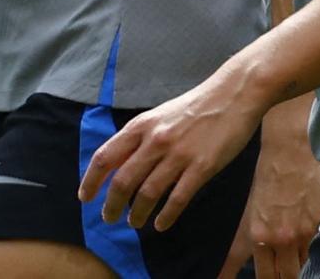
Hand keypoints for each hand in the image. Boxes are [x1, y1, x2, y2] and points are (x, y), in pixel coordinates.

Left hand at [79, 69, 268, 233]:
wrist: (233, 94)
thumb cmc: (195, 106)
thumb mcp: (160, 115)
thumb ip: (140, 138)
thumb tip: (118, 164)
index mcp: (142, 126)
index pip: (105, 158)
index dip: (91, 181)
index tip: (85, 198)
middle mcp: (156, 140)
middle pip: (123, 182)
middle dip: (112, 206)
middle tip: (109, 218)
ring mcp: (179, 154)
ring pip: (147, 194)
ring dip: (137, 214)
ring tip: (135, 223)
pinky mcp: (202, 167)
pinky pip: (178, 199)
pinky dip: (166, 216)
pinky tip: (161, 224)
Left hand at [218, 104, 319, 278]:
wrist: (290, 149)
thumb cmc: (266, 175)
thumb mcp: (249, 210)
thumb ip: (247, 243)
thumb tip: (234, 269)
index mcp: (260, 236)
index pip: (266, 277)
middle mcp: (283, 238)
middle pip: (288, 276)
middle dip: (285, 277)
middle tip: (283, 274)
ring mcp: (304, 230)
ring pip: (303, 258)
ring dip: (296, 257)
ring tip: (289, 242)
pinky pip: (314, 238)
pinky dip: (308, 235)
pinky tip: (301, 218)